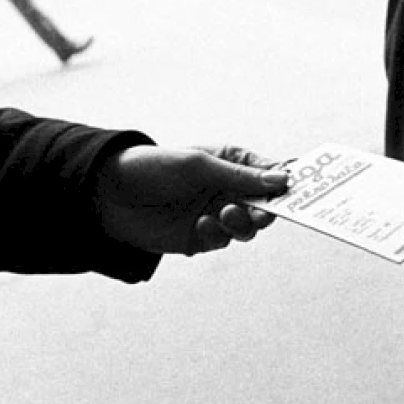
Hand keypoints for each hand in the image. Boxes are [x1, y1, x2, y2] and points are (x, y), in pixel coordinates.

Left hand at [95, 144, 290, 255]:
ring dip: (242, 224)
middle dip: (268, 210)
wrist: (108, 195)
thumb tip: (283, 180)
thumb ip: (240, 175)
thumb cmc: (153, 167)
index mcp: (231, 162)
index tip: (295, 190)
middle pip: (264, 205)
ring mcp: (215, 214)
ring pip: (247, 227)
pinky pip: (222, 241)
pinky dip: (217, 234)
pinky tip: (201, 224)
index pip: (269, 172)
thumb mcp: (198, 165)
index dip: (285, 181)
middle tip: (264, 214)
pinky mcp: (200, 237)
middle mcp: (227, 189)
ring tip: (225, 214)